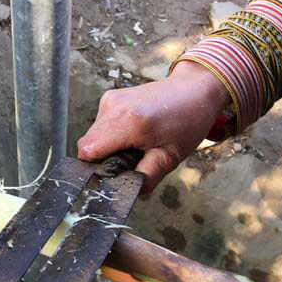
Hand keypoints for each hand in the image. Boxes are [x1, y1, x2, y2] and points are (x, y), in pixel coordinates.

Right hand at [77, 61, 229, 191]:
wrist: (194, 89)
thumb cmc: (187, 122)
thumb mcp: (170, 158)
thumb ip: (145, 178)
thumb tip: (125, 192)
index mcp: (129, 123)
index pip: (88, 151)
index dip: (95, 166)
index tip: (114, 169)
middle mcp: (114, 108)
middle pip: (87, 144)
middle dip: (103, 157)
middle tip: (131, 156)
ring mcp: (110, 100)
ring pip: (92, 135)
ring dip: (107, 145)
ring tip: (134, 142)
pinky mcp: (110, 97)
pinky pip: (100, 124)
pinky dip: (111, 133)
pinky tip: (133, 131)